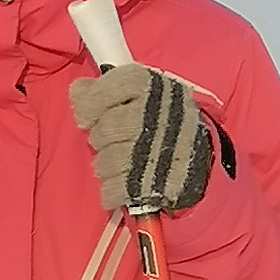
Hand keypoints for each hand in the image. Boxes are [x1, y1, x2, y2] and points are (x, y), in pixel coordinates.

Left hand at [68, 64, 211, 217]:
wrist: (202, 160)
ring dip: (107, 167)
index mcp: (150, 87)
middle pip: (102, 130)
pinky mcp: (154, 183)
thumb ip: (106, 89)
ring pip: (104, 162)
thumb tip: (77, 89)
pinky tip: (123, 185)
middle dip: (101, 140)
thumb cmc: (165, 122)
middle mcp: (153, 116)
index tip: (87, 116)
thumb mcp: (142, 94)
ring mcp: (154, 151)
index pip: (106, 89)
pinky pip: (113, 189)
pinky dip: (112, 192)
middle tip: (114, 142)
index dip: (90, 104)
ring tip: (122, 164)